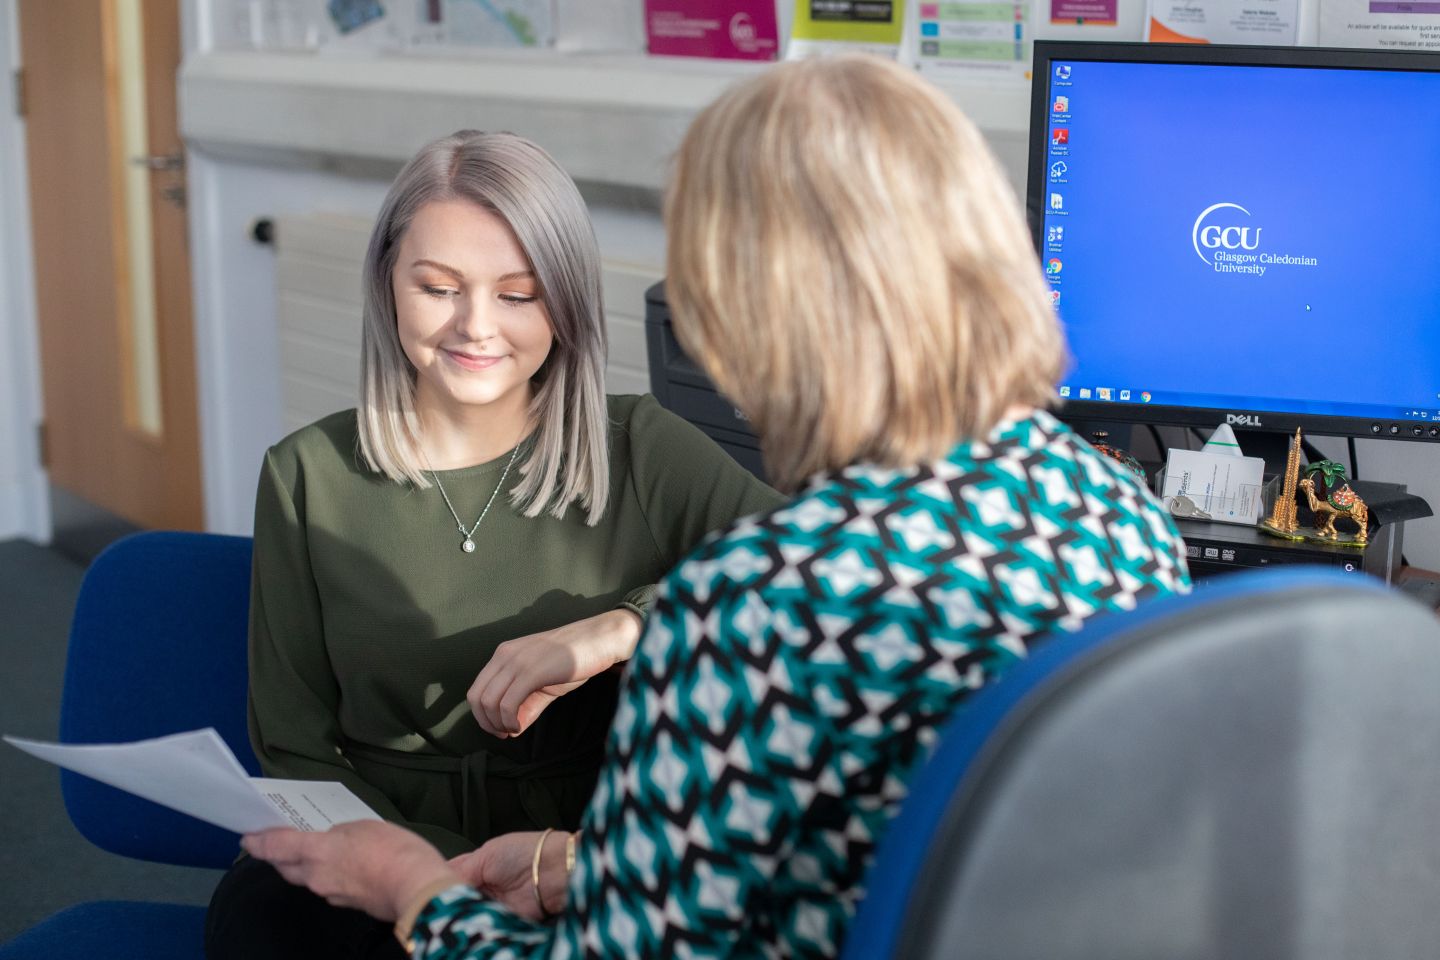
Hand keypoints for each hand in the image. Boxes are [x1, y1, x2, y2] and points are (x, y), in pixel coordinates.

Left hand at [242, 821, 458, 921]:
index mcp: (317, 851)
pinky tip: (345, 867)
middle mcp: (316, 876)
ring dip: (305, 866)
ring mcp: (330, 894)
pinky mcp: (347, 904)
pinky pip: (329, 886)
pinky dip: (330, 875)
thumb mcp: (366, 826)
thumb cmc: (394, 850)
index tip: (247, 837)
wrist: (417, 888)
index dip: (259, 842)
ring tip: (315, 852)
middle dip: (277, 856)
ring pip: (308, 878)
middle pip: (287, 867)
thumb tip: (333, 841)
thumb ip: (342, 833)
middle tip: (274, 844)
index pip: (277, 847)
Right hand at [448, 830, 570, 920]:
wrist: (554, 870)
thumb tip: (441, 883)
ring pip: (466, 912)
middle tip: (438, 903)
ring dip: (460, 912)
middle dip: (448, 899)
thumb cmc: (524, 853)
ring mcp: (491, 904)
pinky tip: (467, 920)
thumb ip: (461, 870)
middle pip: (456, 896)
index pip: (450, 875)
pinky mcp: (501, 920)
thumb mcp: (486, 855)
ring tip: (453, 909)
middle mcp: (482, 886)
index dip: (439, 882)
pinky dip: (474, 923)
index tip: (427, 888)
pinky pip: (482, 924)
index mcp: (477, 865)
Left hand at [468, 609, 641, 737]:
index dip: (482, 715)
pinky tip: (519, 726)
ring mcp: (517, 662)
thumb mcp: (544, 683)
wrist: (599, 640)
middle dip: (486, 722)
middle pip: (477, 696)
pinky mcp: (532, 671)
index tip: (499, 728)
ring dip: (498, 724)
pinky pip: (508, 703)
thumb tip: (512, 728)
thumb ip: (527, 704)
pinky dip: (509, 721)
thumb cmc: (574, 659)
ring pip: (489, 701)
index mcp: (504, 654)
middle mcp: (505, 655)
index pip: (477, 689)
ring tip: (514, 730)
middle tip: (504, 733)